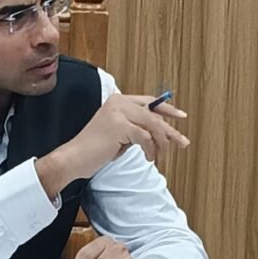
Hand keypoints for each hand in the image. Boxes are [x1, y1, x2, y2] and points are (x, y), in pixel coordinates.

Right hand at [35, 93, 188, 200]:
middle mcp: (118, 102)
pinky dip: (150, 150)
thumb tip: (161, 129)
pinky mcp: (119, 125)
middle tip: (182, 142)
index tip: (180, 116)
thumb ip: (136, 127)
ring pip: (152, 125)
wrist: (75, 158)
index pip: (148, 101)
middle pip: (153, 114)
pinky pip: (145, 138)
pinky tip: (148, 157)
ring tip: (159, 155)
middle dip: (169, 130)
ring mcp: (118, 112)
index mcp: (117, 101)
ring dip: (161, 143)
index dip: (166, 108)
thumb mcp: (119, 134)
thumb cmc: (95, 149)